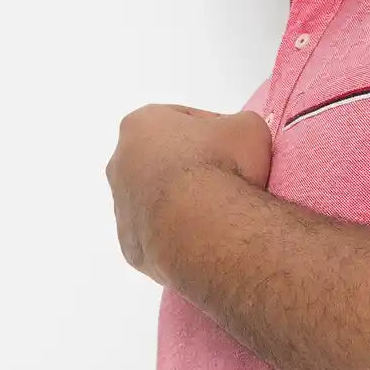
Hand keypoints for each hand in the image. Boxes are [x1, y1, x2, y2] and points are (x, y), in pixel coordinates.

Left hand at [105, 103, 272, 282]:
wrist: (208, 227)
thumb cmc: (222, 166)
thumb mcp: (249, 127)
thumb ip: (236, 126)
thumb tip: (236, 141)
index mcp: (141, 125)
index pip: (179, 122)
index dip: (211, 134)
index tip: (233, 150)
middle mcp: (120, 164)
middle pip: (160, 163)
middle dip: (188, 170)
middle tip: (224, 183)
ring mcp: (122, 208)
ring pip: (154, 203)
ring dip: (180, 206)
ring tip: (216, 216)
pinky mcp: (130, 247)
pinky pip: (156, 239)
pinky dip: (176, 237)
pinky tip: (201, 239)